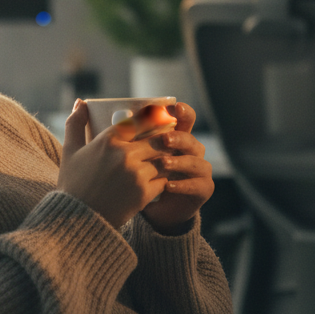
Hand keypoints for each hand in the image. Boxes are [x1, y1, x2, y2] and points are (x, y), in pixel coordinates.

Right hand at [57, 99, 168, 227]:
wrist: (77, 220)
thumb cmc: (73, 184)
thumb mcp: (70, 151)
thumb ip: (75, 124)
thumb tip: (80, 102)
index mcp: (108, 140)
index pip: (140, 121)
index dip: (154, 119)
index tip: (160, 119)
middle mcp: (124, 154)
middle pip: (157, 139)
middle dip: (164, 140)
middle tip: (170, 141)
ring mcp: (136, 174)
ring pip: (163, 159)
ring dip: (166, 160)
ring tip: (168, 160)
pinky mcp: (145, 192)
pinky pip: (164, 179)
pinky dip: (163, 179)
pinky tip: (160, 179)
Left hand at [141, 102, 214, 234]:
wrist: (155, 207)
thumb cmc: (143, 175)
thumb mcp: (134, 153)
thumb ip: (130, 135)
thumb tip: (110, 111)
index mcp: (179, 137)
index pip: (185, 119)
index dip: (183, 112)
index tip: (175, 106)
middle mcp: (193, 151)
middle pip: (191, 139)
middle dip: (179, 138)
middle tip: (165, 139)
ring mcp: (200, 169)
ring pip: (196, 162)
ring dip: (180, 162)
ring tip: (164, 164)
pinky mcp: (203, 189)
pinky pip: (198, 185)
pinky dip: (183, 185)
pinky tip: (168, 186)